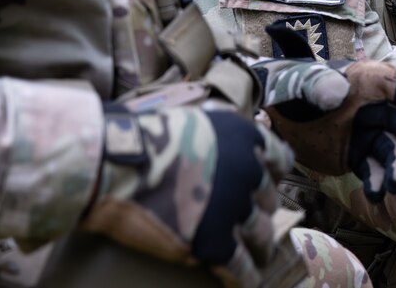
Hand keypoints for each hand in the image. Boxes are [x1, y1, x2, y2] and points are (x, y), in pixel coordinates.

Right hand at [82, 106, 292, 287]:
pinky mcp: (216, 242)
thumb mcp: (194, 124)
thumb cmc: (141, 140)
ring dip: (262, 247)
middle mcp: (249, 170)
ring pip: (261, 233)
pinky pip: (241, 265)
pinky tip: (247, 283)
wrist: (115, 164)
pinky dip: (246, 276)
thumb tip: (219, 147)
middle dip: (262, 212)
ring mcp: (235, 207)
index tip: (273, 185)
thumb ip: (217, 139)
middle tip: (257, 224)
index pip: (279, 159)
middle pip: (268, 199)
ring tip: (262, 258)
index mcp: (245, 137)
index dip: (275, 175)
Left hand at [254, 58, 395, 201]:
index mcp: (372, 81)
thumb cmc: (291, 89)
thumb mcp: (301, 83)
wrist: (274, 115)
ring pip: (395, 151)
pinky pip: (374, 169)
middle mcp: (378, 107)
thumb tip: (337, 94)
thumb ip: (317, 85)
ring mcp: (369, 133)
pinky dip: (377, 181)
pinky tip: (374, 193)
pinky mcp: (359, 155)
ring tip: (395, 186)